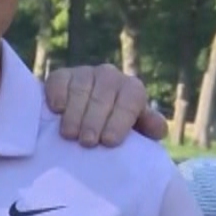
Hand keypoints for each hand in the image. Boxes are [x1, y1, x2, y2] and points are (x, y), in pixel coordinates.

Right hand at [43, 64, 167, 147]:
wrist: (88, 121)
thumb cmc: (116, 131)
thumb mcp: (137, 133)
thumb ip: (149, 129)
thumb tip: (159, 128)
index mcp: (132, 89)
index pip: (130, 100)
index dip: (120, 121)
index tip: (109, 141)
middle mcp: (110, 76)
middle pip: (103, 96)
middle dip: (95, 121)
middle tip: (88, 142)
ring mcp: (85, 73)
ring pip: (81, 89)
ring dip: (75, 113)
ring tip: (69, 135)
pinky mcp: (62, 75)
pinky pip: (60, 81)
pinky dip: (57, 94)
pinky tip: (57, 110)